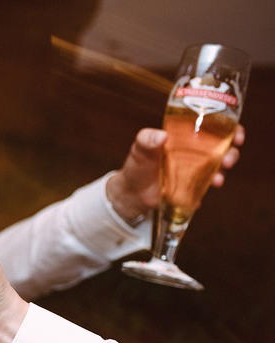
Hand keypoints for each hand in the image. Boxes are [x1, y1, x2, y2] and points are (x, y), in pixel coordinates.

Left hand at [106, 124, 244, 223]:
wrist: (133, 193)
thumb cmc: (137, 165)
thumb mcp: (139, 149)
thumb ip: (146, 140)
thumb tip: (161, 136)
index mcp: (186, 134)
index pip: (213, 124)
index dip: (229, 126)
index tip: (236, 132)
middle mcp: (196, 148)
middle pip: (224, 144)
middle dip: (232, 150)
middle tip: (228, 158)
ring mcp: (198, 166)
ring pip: (221, 162)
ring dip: (225, 168)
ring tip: (219, 177)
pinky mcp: (196, 182)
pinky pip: (211, 180)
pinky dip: (215, 181)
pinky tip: (212, 184)